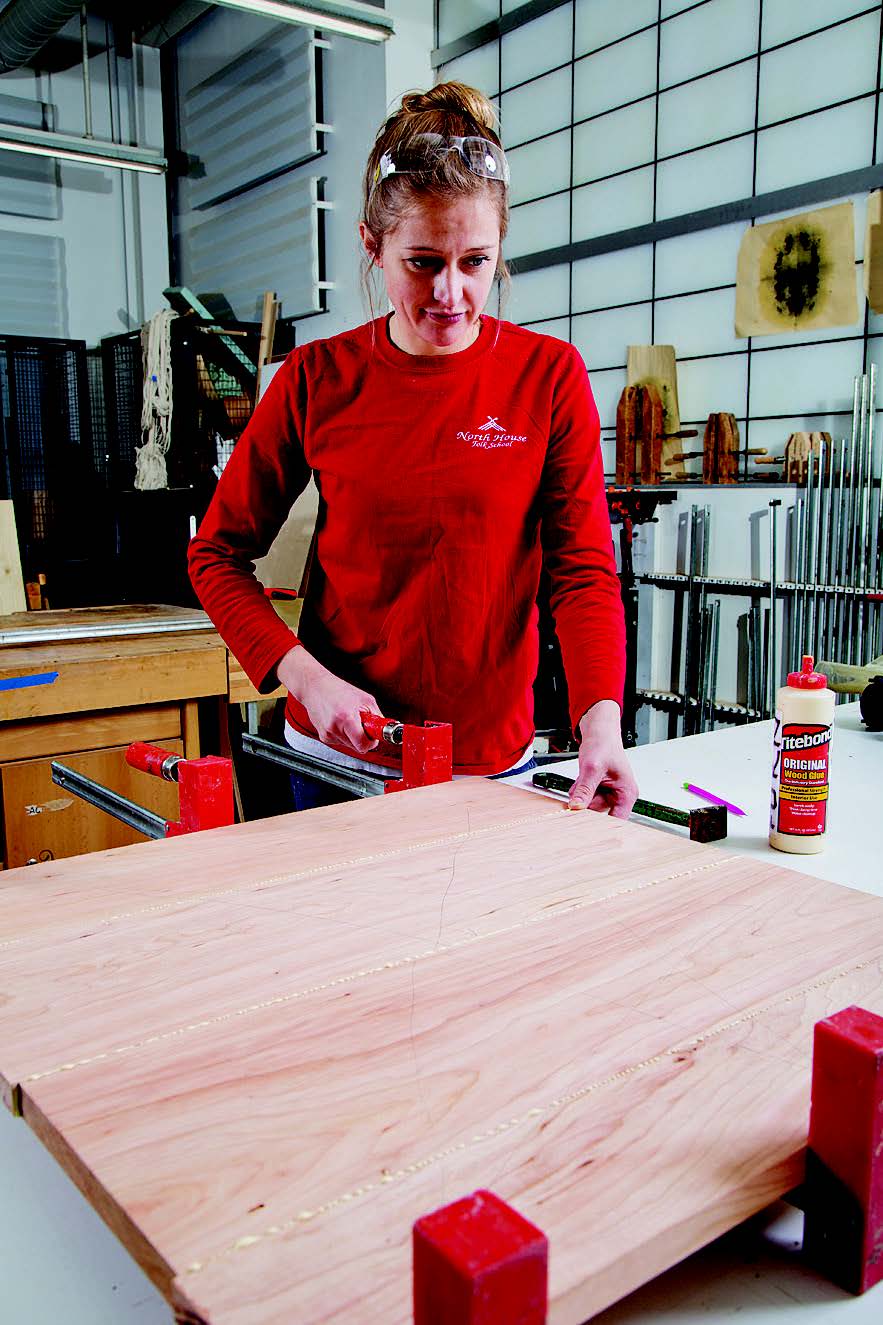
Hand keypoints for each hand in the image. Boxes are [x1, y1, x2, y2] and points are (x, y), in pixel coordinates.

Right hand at [277, 646, 382, 754]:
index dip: (371, 742)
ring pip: (349, 745)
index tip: (373, 737)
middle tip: (362, 724)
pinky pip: (340, 741)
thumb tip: (383, 729)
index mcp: (347, 718)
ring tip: (348, 719)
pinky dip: (343, 734)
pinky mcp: (323, 737)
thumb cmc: (338, 690)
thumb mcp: (365, 699)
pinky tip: (340, 721)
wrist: (314, 687)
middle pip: (357, 747)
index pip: (363, 745)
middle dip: (363, 738)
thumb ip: (376, 716)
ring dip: (353, 736)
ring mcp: (328, 734)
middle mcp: (335, 728)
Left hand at [568, 700, 637, 817]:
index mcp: (627, 793)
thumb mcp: (592, 767)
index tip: (586, 828)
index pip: (617, 820)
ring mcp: (608, 793)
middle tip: (580, 789)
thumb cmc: (603, 744)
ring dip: (580, 795)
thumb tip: (576, 807)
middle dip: (586, 802)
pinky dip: (579, 791)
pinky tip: (580, 779)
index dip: (602, 826)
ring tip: (582, 779)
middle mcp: (619, 796)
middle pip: (599, 814)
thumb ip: (585, 789)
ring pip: (589, 806)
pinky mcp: (598, 790)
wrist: (598, 732)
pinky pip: (585, 798)